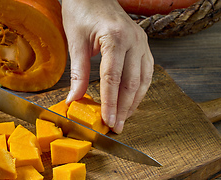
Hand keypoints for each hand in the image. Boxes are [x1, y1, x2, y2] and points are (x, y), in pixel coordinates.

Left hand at [62, 0, 153, 133]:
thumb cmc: (81, 12)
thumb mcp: (75, 42)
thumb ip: (78, 73)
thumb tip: (74, 100)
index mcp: (115, 38)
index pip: (113, 79)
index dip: (110, 104)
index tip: (108, 122)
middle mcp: (134, 40)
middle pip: (131, 82)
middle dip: (124, 108)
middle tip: (117, 127)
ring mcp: (142, 42)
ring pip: (143, 80)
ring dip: (134, 102)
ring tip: (124, 118)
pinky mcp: (143, 44)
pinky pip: (146, 71)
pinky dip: (140, 89)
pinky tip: (132, 100)